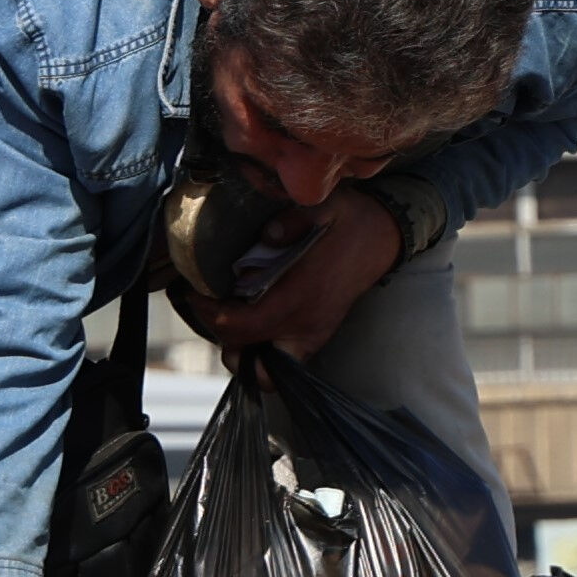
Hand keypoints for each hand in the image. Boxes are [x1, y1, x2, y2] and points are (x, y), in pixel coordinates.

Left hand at [180, 187, 408, 359]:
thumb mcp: (323, 206)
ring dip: (239, 350)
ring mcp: (312, 335)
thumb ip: (292, 219)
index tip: (193, 290)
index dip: (207, 312)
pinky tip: (252, 326)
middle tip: (206, 301)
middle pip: (242, 349)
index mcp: (299, 295)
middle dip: (216, 328)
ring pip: (263, 371)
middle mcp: (304, 324)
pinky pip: (282, 366)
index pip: (238, 325)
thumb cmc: (350, 221)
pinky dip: (262, 357)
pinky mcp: (317, 338)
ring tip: (229, 317)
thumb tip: (266, 234)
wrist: (383, 238)